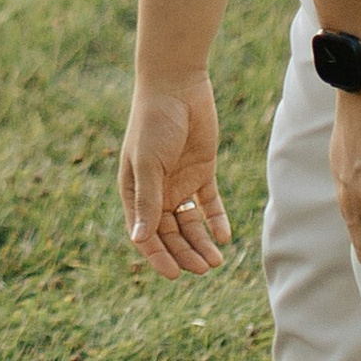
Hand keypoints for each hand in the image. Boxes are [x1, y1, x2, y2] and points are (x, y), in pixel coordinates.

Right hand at [120, 72, 230, 277]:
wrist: (177, 85)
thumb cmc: (153, 121)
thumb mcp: (149, 163)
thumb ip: (148, 201)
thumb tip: (139, 240)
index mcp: (136, 191)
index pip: (145, 233)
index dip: (157, 256)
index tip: (174, 275)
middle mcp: (157, 191)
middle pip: (171, 233)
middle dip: (185, 253)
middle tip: (204, 269)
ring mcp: (180, 181)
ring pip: (191, 223)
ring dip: (201, 242)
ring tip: (216, 261)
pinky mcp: (202, 171)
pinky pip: (209, 203)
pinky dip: (216, 220)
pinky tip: (224, 235)